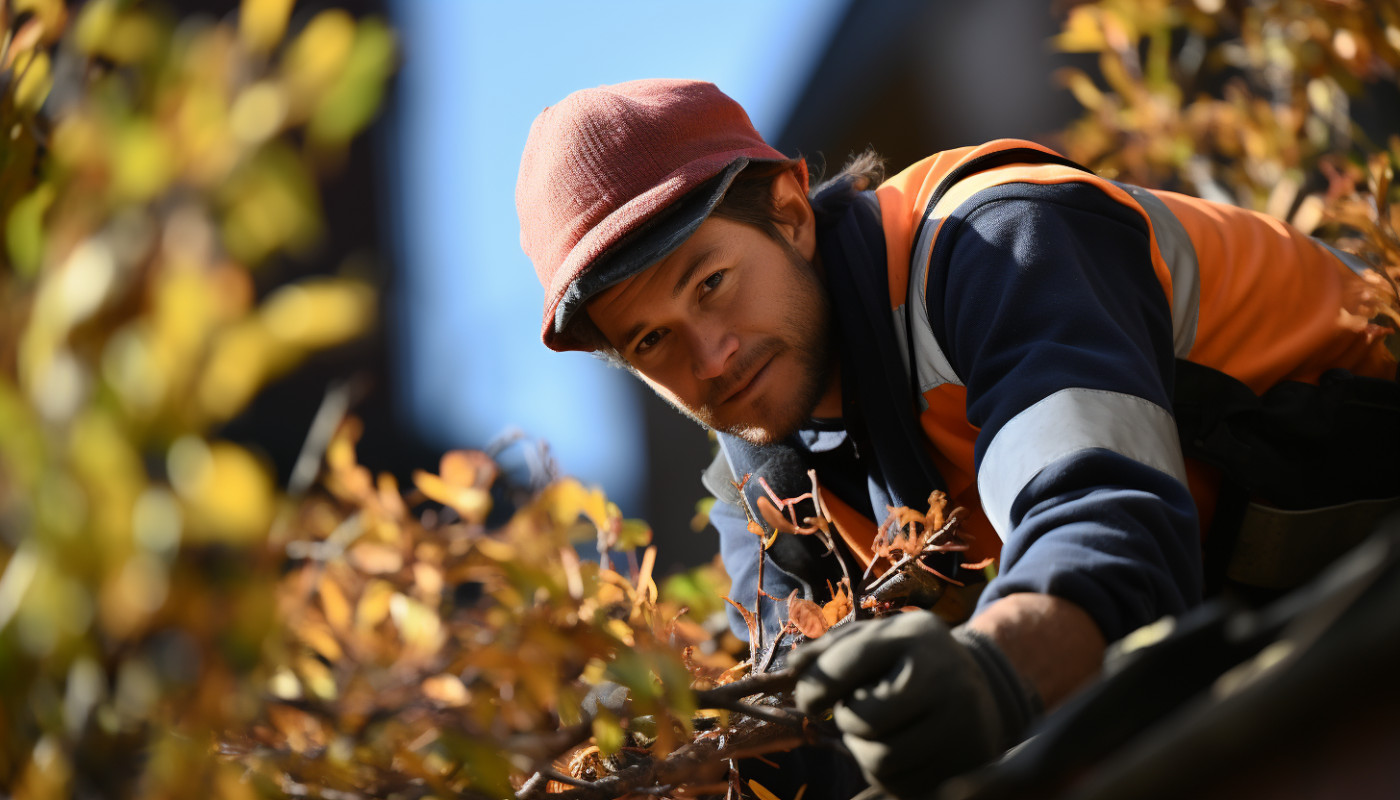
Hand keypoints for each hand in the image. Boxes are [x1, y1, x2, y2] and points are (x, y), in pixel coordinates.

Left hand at [789, 611, 1039, 797]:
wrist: (980, 691)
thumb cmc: (910, 662)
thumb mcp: (877, 641)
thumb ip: (831, 650)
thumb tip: (793, 670)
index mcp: (917, 634)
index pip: (848, 662)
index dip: (815, 687)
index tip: (810, 700)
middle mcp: (947, 674)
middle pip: (862, 720)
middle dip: (846, 720)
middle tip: (855, 712)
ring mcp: (965, 722)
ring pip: (880, 759)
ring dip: (864, 750)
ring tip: (880, 731)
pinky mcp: (968, 763)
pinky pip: (901, 785)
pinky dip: (889, 773)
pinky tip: (904, 750)